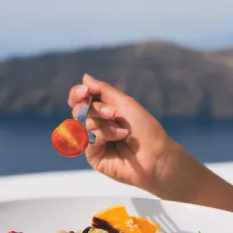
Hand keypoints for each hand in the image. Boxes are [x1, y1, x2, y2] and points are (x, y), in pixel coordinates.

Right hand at [67, 74, 192, 197]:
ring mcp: (93, 140)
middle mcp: (97, 124)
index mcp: (104, 110)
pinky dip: (102, 135)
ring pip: (81, 124)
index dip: (77, 93)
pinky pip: (87, 139)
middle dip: (95, 109)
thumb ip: (102, 90)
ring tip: (123, 131)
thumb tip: (85, 77)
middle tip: (113, 113)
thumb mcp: (124, 103)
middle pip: (78, 110)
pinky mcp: (93, 155)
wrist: (155, 154)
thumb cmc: (144, 128)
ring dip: (103, 124)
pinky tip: (119, 138)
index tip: (85, 91)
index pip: (80, 99)